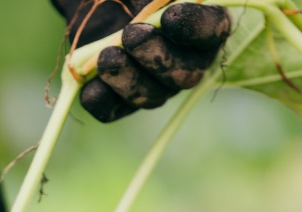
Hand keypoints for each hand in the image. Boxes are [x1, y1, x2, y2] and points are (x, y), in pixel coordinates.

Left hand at [60, 1, 231, 122]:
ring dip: (129, 79)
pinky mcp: (118, 98)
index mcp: (202, 26)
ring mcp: (152, 84)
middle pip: (184, 74)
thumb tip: (168, 0)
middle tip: (131, 35)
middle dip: (157, 57)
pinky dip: (101, 99)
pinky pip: (112, 109)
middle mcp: (183, 61)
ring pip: (150, 96)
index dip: (195, 27)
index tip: (170, 16)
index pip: (212, 31)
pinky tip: (89, 88)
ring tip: (107, 57)